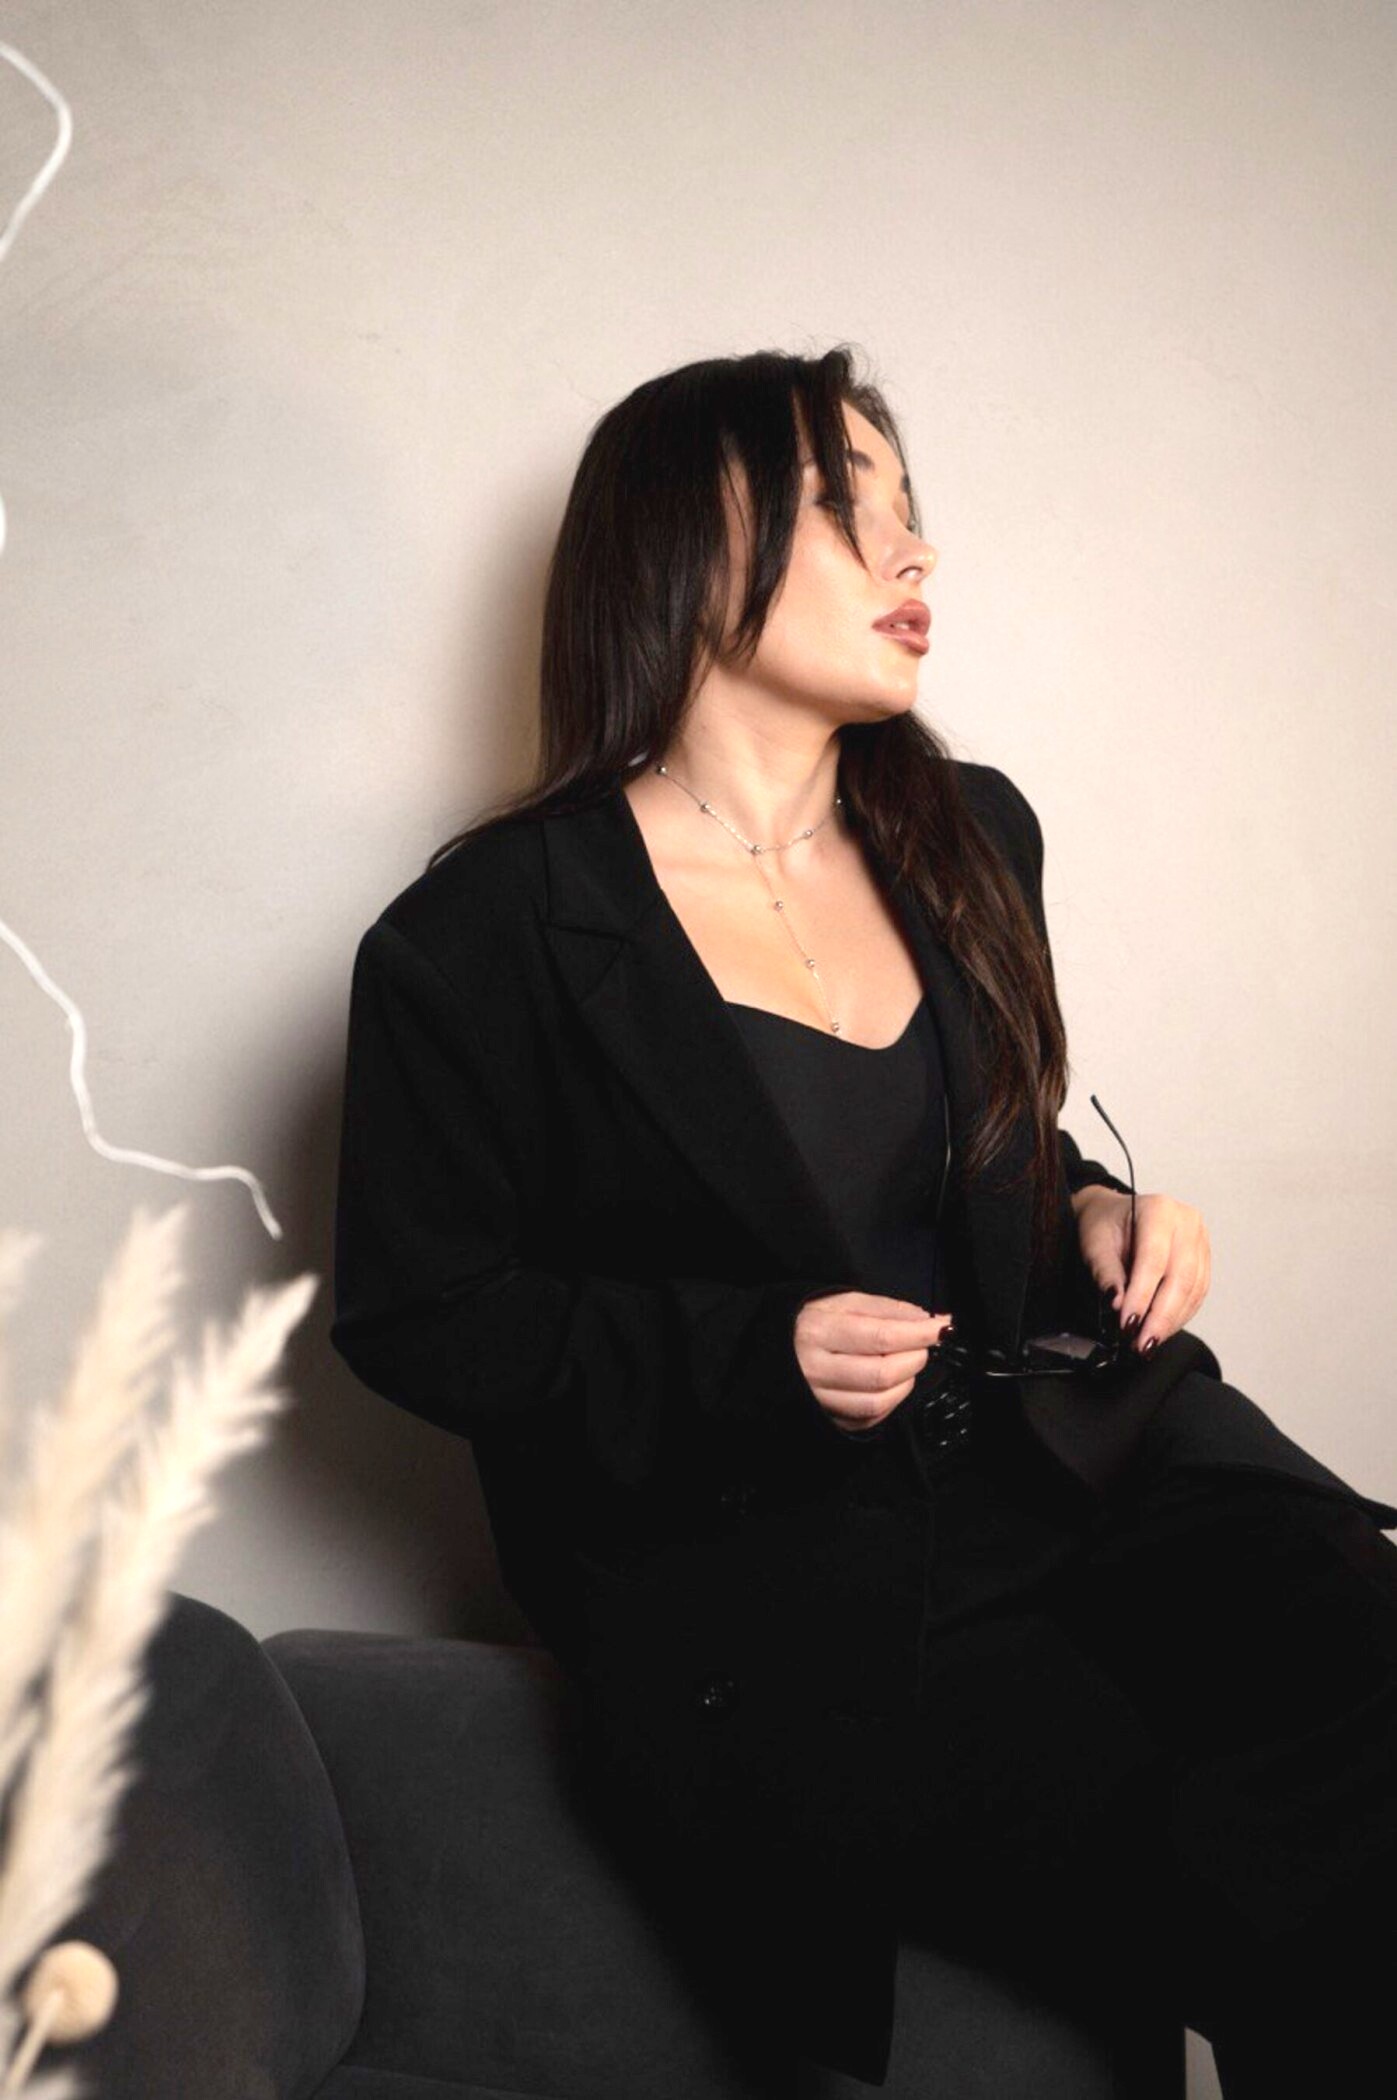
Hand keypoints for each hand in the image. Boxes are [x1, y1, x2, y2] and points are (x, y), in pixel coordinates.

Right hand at [794, 1291, 954, 1434]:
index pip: (880, 1336)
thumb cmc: (811, 1322)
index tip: (941, 1327)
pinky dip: (891, 1400)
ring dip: (905, 1381)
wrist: (773, 1351)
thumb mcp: (841, 1302)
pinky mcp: (828, 1419)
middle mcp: (815, 1369)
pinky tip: (890, 1383)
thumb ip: (884, 1308)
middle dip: (915, 1357)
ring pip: (878, 1400)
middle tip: (921, 1344)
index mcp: (818, 1332)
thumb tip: (924, 1319)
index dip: (918, 1333)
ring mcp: (820, 1400)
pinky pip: (870, 1417)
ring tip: (906, 1362)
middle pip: (882, 1373)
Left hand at [1070, 1187, 1210, 1354]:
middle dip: (1160, 1317)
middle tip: (1141, 1343)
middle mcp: (1186, 1222)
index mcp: (1159, 1210)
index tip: (1128, 1323)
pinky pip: (1198, 1293)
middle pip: (1180, 1278)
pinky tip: (1162, 1330)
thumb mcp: (1094, 1244)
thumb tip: (1118, 1303)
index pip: (1154, 1260)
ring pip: (1193, 1289)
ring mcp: (1200, 1240)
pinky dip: (1179, 1316)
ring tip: (1148, 1342)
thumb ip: (1106, 1273)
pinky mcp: (1204, 1259)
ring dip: (1171, 1321)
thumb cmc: (1103, 1225)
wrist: (1114, 1215)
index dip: (1142, 1296)